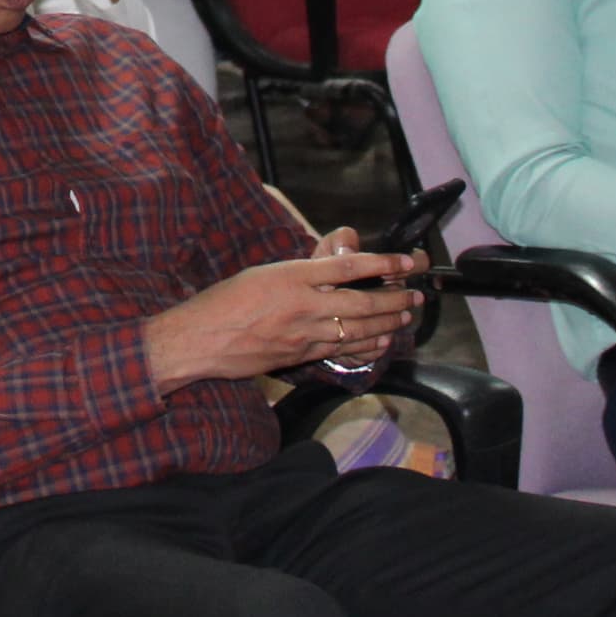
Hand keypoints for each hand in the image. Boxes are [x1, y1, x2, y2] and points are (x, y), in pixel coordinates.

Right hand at [144, 248, 415, 390]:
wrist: (200, 340)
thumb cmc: (224, 301)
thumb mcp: (262, 273)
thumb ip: (300, 272)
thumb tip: (332, 269)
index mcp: (291, 276)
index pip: (347, 266)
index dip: (382, 262)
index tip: (406, 260)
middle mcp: (302, 304)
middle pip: (362, 302)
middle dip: (394, 299)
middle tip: (415, 296)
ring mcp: (303, 334)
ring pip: (357, 329)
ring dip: (387, 323)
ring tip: (405, 317)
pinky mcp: (300, 356)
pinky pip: (342, 349)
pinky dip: (366, 345)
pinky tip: (381, 341)